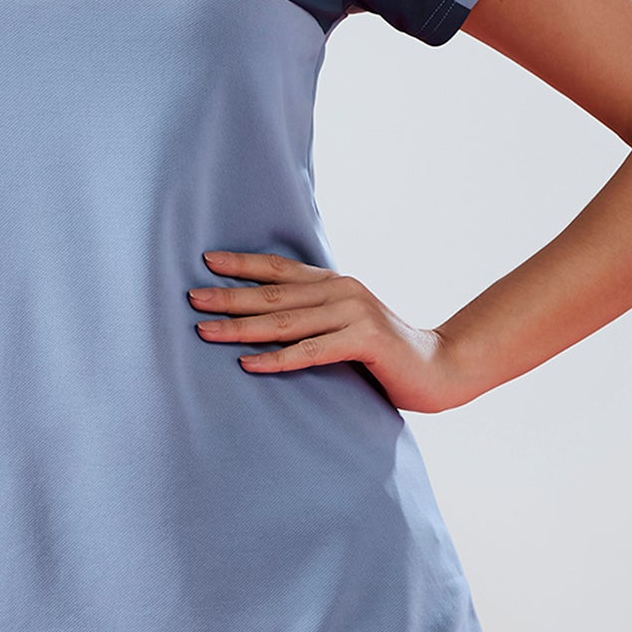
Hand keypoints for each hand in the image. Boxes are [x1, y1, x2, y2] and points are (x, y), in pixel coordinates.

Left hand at [188, 249, 469, 414]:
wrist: (441, 368)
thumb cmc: (386, 353)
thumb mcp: (346, 325)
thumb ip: (314, 317)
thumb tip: (265, 322)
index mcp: (334, 284)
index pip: (279, 270)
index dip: (242, 265)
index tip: (205, 262)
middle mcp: (341, 291)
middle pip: (272, 295)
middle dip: (228, 297)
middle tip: (190, 299)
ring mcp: (354, 313)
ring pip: (285, 322)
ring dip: (241, 327)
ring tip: (205, 331)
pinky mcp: (364, 341)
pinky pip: (311, 351)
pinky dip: (277, 359)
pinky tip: (247, 364)